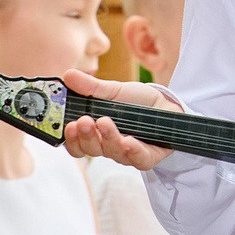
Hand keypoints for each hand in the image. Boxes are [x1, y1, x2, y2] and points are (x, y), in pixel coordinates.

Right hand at [58, 68, 179, 168]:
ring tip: (104, 122)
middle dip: (86, 136)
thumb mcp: (113, 90)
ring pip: (113, 153)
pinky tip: (128, 141)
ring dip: (107, 138)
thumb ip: (91, 87)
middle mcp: (108, 146)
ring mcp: (127, 153)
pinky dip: (132, 151)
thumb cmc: (135, 101)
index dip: (71, 138)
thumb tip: (68, 75)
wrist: (166, 103)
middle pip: (91, 150)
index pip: (76, 144)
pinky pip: (138, 159)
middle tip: (84, 121)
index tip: (69, 125)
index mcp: (96, 134)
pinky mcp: (147, 157)